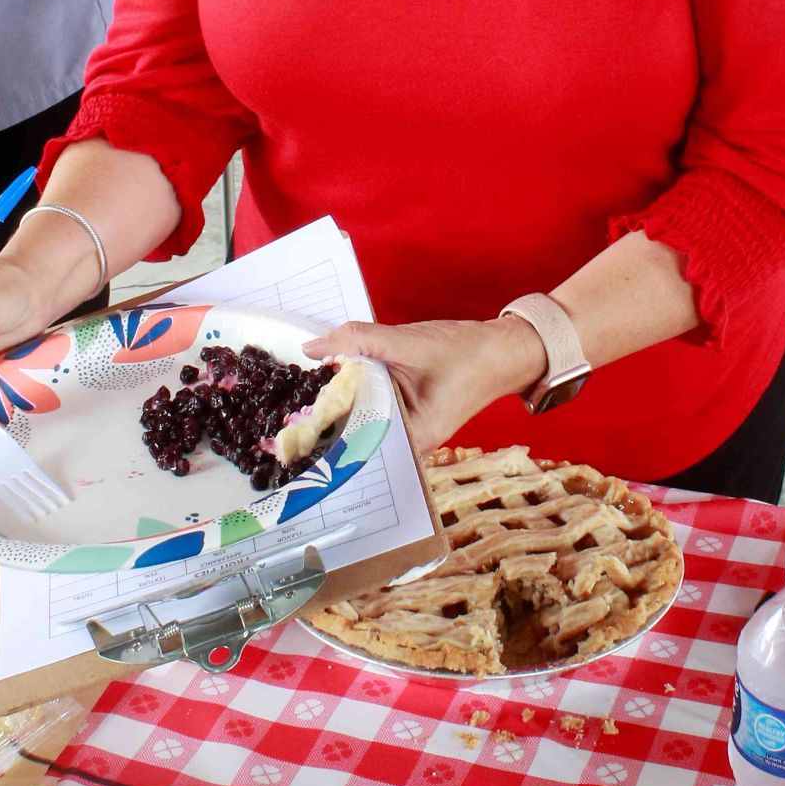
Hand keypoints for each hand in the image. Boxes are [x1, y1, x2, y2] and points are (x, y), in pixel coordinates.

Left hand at [301, 316, 546, 454]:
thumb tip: (314, 347)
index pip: (355, 444)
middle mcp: (408, 442)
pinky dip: (353, 397)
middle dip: (320, 427)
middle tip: (279, 425)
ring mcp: (407, 429)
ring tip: (294, 410)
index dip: (319, 438)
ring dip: (334, 410)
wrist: (505, 350)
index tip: (285, 435)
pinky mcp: (406, 413)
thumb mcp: (408, 342)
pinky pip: (372, 409)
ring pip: (360, 422)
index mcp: (412, 438)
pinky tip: (329, 389)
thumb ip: (359, 341)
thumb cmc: (467, 353)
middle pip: (354, 437)